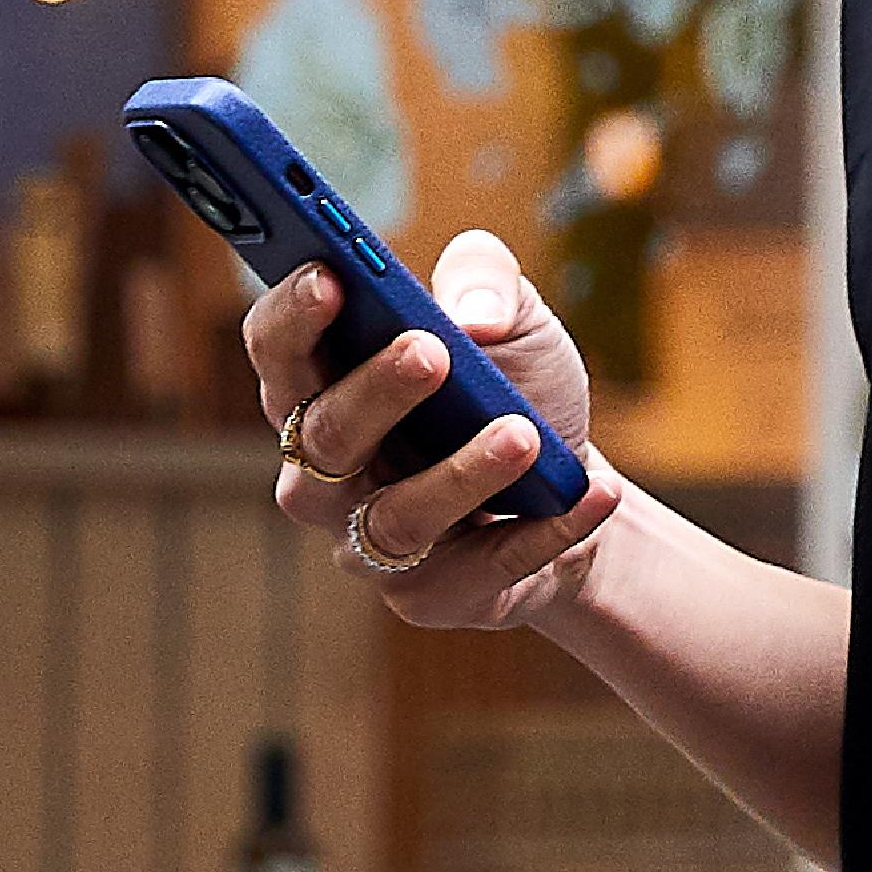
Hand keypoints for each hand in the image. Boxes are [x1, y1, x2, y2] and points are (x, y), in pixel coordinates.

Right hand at [246, 231, 621, 631]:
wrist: (571, 485)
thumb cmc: (516, 390)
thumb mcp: (515, 318)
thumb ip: (488, 280)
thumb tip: (474, 315)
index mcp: (324, 388)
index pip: (277, 353)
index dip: (290, 317)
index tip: (327, 275)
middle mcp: (327, 472)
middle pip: (326, 437)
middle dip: (375, 391)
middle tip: (431, 351)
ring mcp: (369, 543)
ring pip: (396, 518)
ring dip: (462, 475)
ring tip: (524, 435)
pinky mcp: (429, 596)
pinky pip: (482, 569)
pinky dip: (545, 532)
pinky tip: (594, 491)